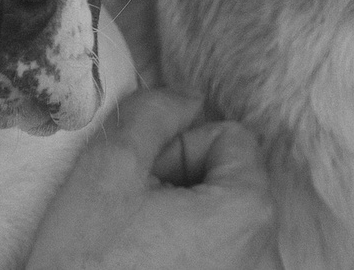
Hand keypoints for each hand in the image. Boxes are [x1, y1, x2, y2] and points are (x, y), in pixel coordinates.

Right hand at [25, 87, 278, 269]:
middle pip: (229, 182)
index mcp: (248, 210)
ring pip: (221, 224)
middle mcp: (267, 254)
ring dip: (183, 224)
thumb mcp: (108, 168)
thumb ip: (153, 114)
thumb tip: (187, 99)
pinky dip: (189, 259)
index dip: (178, 149)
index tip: (141, 185)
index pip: (229, 138)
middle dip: (181, 186)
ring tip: (139, 250)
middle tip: (133, 217)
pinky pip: (221, 260)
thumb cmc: (87, 263)